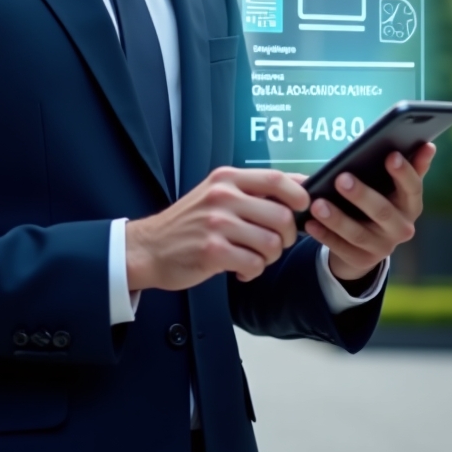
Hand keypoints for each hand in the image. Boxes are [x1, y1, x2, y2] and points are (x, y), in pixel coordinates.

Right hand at [125, 167, 310, 291]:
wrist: (149, 248)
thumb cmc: (188, 223)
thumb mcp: (215, 193)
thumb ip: (251, 190)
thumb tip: (298, 186)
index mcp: (226, 179)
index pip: (276, 179)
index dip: (299, 194)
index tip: (302, 208)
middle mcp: (222, 197)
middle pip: (282, 216)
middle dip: (287, 237)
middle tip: (274, 243)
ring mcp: (217, 224)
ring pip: (272, 243)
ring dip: (269, 257)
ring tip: (253, 257)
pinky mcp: (212, 251)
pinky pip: (254, 264)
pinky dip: (253, 272)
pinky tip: (240, 270)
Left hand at [303, 143, 435, 282]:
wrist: (369, 243)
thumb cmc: (381, 201)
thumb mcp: (395, 187)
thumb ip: (410, 167)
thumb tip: (427, 145)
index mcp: (410, 205)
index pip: (412, 189)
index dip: (404, 173)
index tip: (390, 156)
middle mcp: (401, 228)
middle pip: (382, 212)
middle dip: (362, 195)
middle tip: (341, 178)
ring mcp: (382, 247)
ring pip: (358, 233)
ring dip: (337, 219)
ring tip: (317, 203)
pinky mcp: (361, 260)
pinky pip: (341, 249)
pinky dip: (325, 236)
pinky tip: (310, 223)